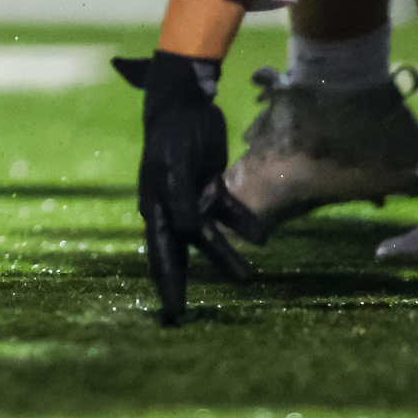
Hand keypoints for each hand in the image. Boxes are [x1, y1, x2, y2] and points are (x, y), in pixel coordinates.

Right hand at [115, 53, 258, 323]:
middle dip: (189, 283)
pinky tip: (263, 236)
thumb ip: (180, 201)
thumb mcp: (172, 167)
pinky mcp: (212, 185)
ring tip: (249, 279)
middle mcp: (172, 208)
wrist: (184, 101)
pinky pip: (230, 212)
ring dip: (228, 256)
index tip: (174, 315)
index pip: (160, 255)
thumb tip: (188, 233)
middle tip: (193, 315)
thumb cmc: (171, 134)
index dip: (168, 286)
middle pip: (182, 253)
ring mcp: (193, 197)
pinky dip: (245, 223)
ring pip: (211, 236)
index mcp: (154, 207)